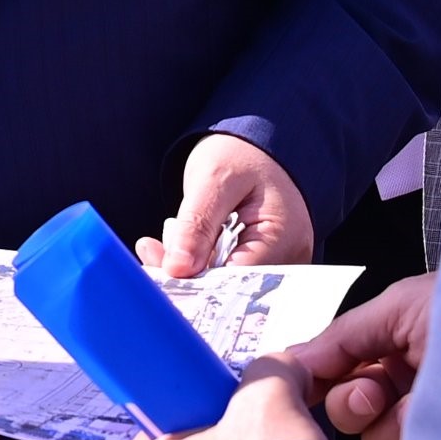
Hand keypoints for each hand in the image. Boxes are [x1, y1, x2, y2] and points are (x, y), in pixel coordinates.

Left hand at [143, 133, 310, 280]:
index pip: (238, 280)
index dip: (197, 283)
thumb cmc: (241, 155)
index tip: (158, 270)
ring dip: (190, 273)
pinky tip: (177, 251)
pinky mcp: (263, 268)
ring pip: (226, 287)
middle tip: (150, 253)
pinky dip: (199, 268)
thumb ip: (196, 224)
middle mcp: (290, 260)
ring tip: (158, 247)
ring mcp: (279, 267)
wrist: (257, 150)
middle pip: (233, 289)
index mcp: (284, 236)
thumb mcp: (213, 178)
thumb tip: (177, 270)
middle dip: (188, 278)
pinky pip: (227, 279)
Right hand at [285, 275, 432, 439]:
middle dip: (347, 400)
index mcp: (397, 343)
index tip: (295, 384)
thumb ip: (342, 334)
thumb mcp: (400, 305)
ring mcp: (424, 421)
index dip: (316, 374)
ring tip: (406, 407)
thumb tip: (294, 359)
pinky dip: (401, 439)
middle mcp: (407, 384)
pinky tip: (425, 422)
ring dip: (377, 423)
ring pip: (367, 438)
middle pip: (344, 406)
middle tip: (370, 394)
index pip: (339, 365)